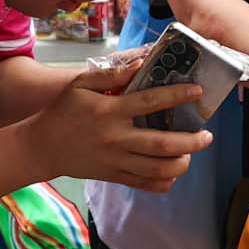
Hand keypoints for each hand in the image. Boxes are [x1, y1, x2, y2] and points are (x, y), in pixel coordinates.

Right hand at [27, 65, 211, 192]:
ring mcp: (116, 161)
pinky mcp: (114, 176)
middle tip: (207, 135)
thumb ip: (112, 74)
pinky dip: (164, 181)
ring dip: (181, 162)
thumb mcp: (81, 84)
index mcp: (110, 112)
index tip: (198, 91)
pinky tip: (173, 171)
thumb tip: (142, 63)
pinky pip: (145, 184)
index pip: (151, 102)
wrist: (42, 147)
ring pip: (158, 169)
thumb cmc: (63, 111)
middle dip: (191, 140)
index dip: (177, 96)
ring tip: (191, 153)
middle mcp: (116, 138)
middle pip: (163, 143)